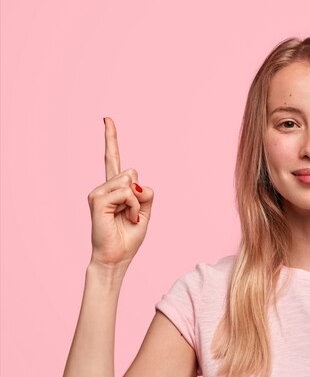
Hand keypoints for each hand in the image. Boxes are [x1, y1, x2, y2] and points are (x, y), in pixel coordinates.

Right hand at [87, 117, 153, 269]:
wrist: (116, 257)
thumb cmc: (128, 237)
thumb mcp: (145, 212)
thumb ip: (146, 194)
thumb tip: (135, 182)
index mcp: (115, 188)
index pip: (112, 158)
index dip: (110, 138)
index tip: (107, 119)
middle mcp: (104, 187)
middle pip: (133, 172)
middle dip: (141, 195)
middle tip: (132, 214)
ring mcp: (98, 192)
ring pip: (130, 182)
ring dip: (137, 204)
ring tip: (127, 218)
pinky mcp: (97, 199)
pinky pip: (126, 192)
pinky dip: (132, 207)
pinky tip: (123, 218)